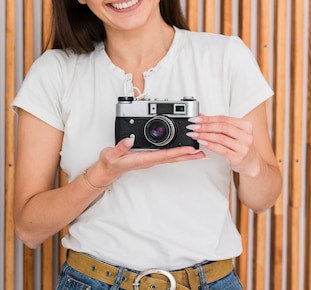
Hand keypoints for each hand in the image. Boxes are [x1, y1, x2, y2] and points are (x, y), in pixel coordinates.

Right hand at [91, 135, 205, 184]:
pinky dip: (177, 153)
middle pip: (172, 158)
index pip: (163, 155)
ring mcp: (150, 160)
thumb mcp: (111, 154)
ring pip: (171, 158)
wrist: (108, 170)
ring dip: (185, 156)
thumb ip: (120, 147)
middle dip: (187, 155)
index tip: (189, 148)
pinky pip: (167, 156)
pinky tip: (183, 151)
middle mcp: (149, 160)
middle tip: (202, 153)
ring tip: (198, 153)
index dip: (177, 151)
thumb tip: (129, 140)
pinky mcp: (150, 158)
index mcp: (142, 159)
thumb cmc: (110, 162)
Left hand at [186, 114, 260, 176]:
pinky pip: (222, 150)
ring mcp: (244, 148)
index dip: (208, 118)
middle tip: (193, 126)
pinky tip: (202, 142)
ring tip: (194, 134)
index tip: (196, 118)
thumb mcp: (233, 133)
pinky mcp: (239, 158)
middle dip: (205, 126)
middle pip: (222, 127)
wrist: (252, 163)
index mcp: (246, 126)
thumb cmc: (240, 146)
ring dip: (205, 135)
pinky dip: (210, 145)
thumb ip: (218, 124)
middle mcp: (246, 136)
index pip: (224, 119)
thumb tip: (201, 116)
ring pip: (221, 138)